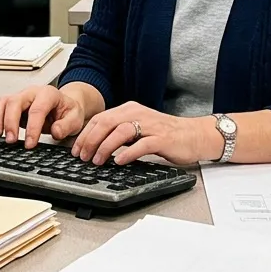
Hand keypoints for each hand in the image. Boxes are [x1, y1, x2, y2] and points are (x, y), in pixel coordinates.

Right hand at [0, 85, 85, 147]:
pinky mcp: (10, 105)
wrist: (65, 104)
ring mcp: (19, 98)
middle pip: (14, 102)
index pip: (37, 109)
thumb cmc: (67, 110)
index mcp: (47, 94)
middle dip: (10, 122)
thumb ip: (66, 125)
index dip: (32, 128)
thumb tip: (55, 131)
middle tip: (11, 140)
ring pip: (2, 103)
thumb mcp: (75, 118)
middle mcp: (30, 93)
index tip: (30, 144)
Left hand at [72, 102, 220, 165]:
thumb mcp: (139, 127)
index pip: (100, 118)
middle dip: (90, 140)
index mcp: (130, 109)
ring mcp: (150, 125)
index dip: (85, 134)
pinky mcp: (162, 139)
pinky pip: (141, 144)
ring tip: (97, 160)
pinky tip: (119, 161)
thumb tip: (95, 144)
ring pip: (121, 132)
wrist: (194, 135)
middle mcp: (138, 113)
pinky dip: (127, 153)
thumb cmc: (165, 134)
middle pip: (106, 123)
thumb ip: (120, 132)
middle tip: (83, 157)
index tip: (76, 149)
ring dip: (105, 147)